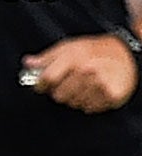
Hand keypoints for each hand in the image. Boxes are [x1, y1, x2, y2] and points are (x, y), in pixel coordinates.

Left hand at [22, 35, 138, 113]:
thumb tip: (28, 63)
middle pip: (59, 95)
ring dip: (75, 98)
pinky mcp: (111, 95)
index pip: (47, 78)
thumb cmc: (95, 50)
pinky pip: (89, 108)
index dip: (40, 85)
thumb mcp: (68, 47)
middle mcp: (87, 70)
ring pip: (73, 104)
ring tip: (83, 86)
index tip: (41, 86)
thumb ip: (46, 57)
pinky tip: (94, 91)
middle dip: (60, 91)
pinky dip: (89, 103)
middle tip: (69, 84)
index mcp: (74, 57)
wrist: (126, 54)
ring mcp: (100, 84)